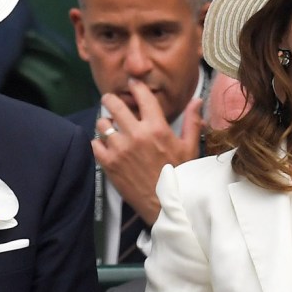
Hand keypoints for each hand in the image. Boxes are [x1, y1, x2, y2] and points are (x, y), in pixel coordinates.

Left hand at [94, 79, 203, 224]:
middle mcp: (136, 134)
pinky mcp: (109, 164)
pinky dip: (99, 143)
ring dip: (106, 123)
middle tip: (111, 101)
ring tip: (111, 128)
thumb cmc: (181, 177)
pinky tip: (107, 146)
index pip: (142, 96)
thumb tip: (196, 101)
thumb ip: (192, 122)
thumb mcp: (190, 149)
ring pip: (102, 123)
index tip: (133, 84)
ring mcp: (120, 149)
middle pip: (113, 104)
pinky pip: (95, 144)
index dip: (136, 86)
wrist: (166, 206)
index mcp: (157, 128)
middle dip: (111, 99)